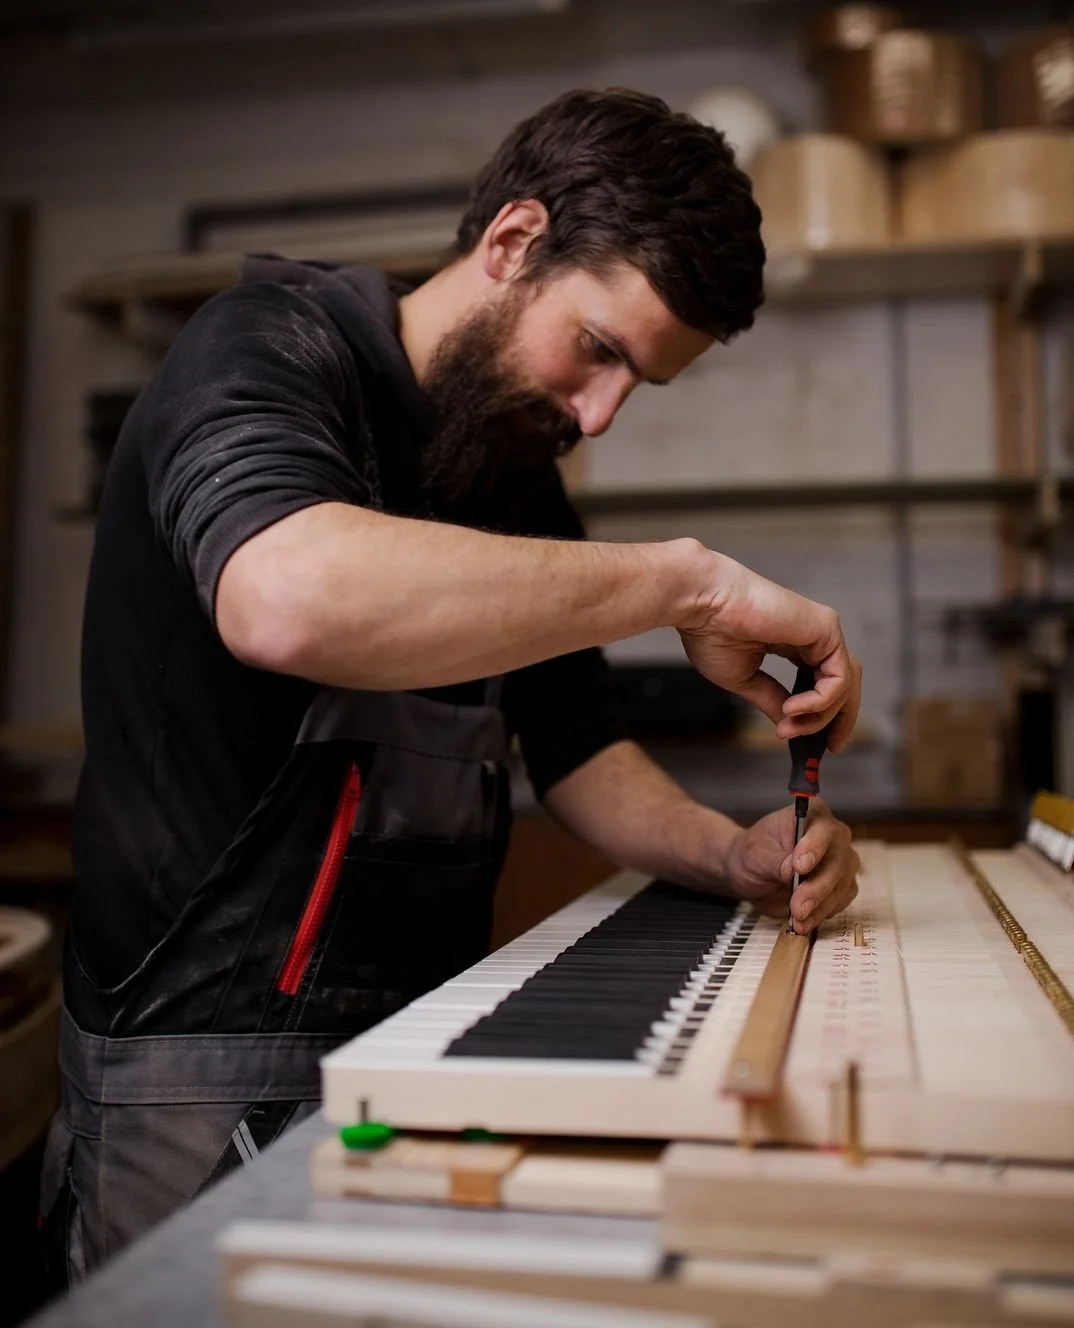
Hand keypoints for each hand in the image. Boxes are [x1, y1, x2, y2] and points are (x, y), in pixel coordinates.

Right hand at [675, 550, 861, 751]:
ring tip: (789, 726)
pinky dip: (820, 700)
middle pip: (844, 682)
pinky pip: (839, 676)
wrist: (703, 602)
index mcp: (793, 643)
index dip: (823, 712)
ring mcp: (822, 630)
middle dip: (839, 718)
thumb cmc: (710, 631)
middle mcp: (813, 635)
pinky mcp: (826, 628)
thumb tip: (788, 723)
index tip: (817, 742)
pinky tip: (792, 708)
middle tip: (829, 748)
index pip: (823, 681)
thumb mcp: (744, 679)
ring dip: (821, 715)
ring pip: (844, 683)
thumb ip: (771, 698)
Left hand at [723, 800, 859, 934]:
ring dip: (819, 906)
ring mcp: (841, 862)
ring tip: (798, 920)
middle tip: (797, 907)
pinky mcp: (841, 886)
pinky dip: (821, 915)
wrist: (751, 871)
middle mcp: (833, 836)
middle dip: (816, 888)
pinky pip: (838, 902)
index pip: (822, 828)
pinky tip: (804, 922)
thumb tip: (793, 871)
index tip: (799, 866)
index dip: (814, 847)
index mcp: (813, 814)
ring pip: (840, 886)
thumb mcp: (755, 854)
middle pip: (836, 862)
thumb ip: (775, 861)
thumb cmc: (753, 853)